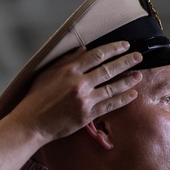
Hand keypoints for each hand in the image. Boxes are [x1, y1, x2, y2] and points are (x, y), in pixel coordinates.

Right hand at [10, 41, 142, 143]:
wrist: (31, 123)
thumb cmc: (35, 97)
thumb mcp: (47, 73)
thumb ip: (66, 60)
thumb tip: (84, 49)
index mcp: (69, 70)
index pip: (97, 55)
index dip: (114, 49)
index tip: (125, 45)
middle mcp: (79, 83)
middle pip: (109, 69)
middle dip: (127, 61)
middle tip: (139, 57)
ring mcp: (84, 100)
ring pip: (113, 87)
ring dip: (128, 80)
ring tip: (139, 75)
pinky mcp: (87, 115)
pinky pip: (109, 105)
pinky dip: (122, 99)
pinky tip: (132, 94)